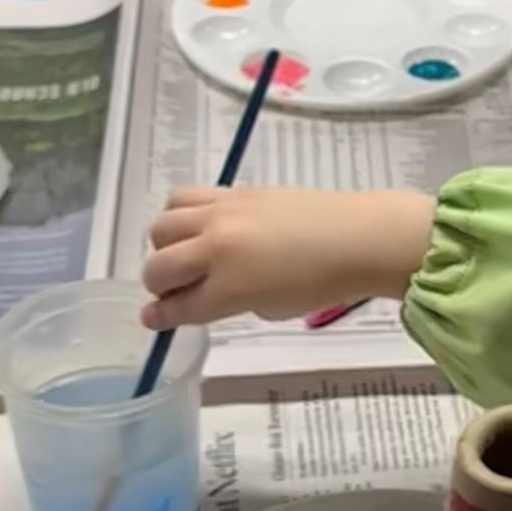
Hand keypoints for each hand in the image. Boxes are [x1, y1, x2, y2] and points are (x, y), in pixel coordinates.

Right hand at [141, 187, 435, 327]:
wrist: (358, 237)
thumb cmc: (322, 282)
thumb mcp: (271, 308)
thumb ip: (228, 303)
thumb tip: (201, 297)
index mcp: (229, 286)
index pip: (179, 305)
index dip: (161, 316)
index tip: (153, 318)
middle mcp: (216, 247)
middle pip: (160, 266)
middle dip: (158, 285)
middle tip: (174, 290)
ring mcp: (220, 214)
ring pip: (162, 226)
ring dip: (165, 246)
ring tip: (186, 254)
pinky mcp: (232, 192)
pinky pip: (183, 197)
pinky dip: (180, 215)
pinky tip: (198, 227)